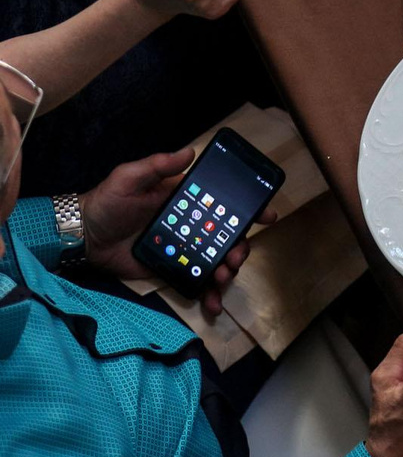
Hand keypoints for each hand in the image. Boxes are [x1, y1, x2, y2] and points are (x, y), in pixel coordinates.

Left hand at [78, 147, 267, 317]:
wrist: (83, 238)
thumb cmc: (107, 203)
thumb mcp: (129, 178)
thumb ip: (157, 165)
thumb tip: (190, 152)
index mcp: (186, 203)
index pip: (223, 205)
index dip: (248, 209)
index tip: (266, 216)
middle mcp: (190, 226)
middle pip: (226, 237)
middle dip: (239, 247)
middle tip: (236, 256)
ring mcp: (183, 250)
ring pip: (216, 261)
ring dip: (227, 271)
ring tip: (222, 278)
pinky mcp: (171, 270)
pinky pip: (196, 282)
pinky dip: (208, 294)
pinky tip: (213, 304)